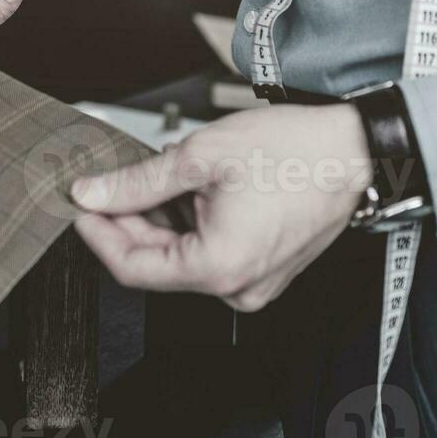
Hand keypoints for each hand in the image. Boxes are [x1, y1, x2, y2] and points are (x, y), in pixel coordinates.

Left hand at [70, 105, 372, 311]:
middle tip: (115, 181)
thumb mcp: (200, 157)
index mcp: (218, 268)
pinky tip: (197, 190)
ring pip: (184, 257)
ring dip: (164, 219)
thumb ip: (137, 182)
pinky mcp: (266, 270)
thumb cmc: (295, 151)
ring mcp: (255, 283)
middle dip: (131, 221)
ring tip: (172, 174)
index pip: (131, 267)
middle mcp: (238, 288)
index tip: (81, 206)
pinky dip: (195, 224)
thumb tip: (92, 195)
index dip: (98, 233)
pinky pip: (213, 254)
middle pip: (157, 263)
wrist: (355, 149)